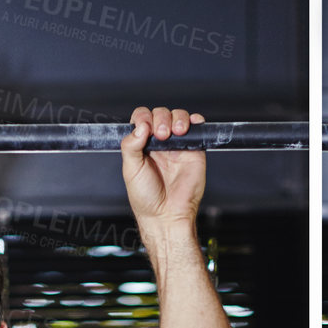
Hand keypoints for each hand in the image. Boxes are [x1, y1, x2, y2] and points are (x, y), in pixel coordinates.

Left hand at [122, 106, 207, 224]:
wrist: (167, 213)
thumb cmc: (146, 197)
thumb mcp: (130, 169)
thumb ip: (131, 146)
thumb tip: (140, 126)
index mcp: (142, 144)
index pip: (142, 119)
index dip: (144, 118)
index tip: (145, 128)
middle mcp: (160, 142)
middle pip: (160, 114)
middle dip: (161, 119)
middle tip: (162, 135)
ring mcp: (178, 145)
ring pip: (178, 117)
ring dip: (177, 118)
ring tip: (176, 132)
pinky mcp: (195, 150)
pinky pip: (197, 129)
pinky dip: (196, 121)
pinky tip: (192, 125)